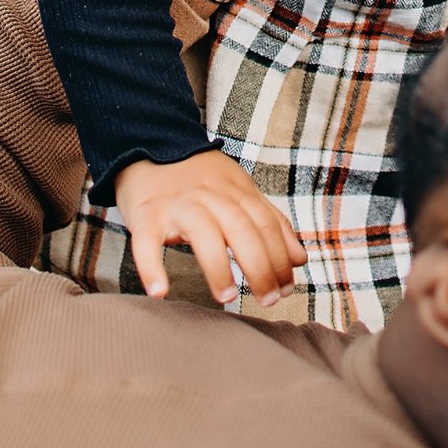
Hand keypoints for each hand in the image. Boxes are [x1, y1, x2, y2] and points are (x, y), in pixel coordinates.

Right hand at [114, 150, 304, 306]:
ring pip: (203, 235)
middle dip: (259, 268)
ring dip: (218, 269)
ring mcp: (179, 205)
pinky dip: (151, 267)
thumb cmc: (200, 179)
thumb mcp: (240, 191)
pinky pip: (147, 242)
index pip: (266, 225)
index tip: (286, 288)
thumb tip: (300, 258)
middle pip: (242, 230)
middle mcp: (210, 197)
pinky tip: (159, 291)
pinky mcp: (147, 215)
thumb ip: (271, 223)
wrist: (150, 147)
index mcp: (236, 192)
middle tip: (268, 300)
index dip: (280, 258)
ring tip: (227, 297)